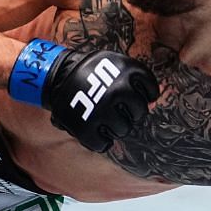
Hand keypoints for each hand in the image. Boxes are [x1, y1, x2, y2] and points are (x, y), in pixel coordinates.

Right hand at [10, 39, 157, 153]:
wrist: (56, 76)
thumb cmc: (90, 71)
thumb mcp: (114, 67)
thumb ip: (135, 82)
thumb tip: (154, 101)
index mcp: (128, 72)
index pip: (151, 91)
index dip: (144, 95)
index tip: (132, 96)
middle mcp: (119, 91)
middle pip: (139, 113)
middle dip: (130, 113)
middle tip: (116, 109)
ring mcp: (104, 111)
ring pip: (124, 130)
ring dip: (116, 127)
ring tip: (104, 118)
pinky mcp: (89, 128)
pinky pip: (103, 144)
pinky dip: (101, 141)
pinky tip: (96, 132)